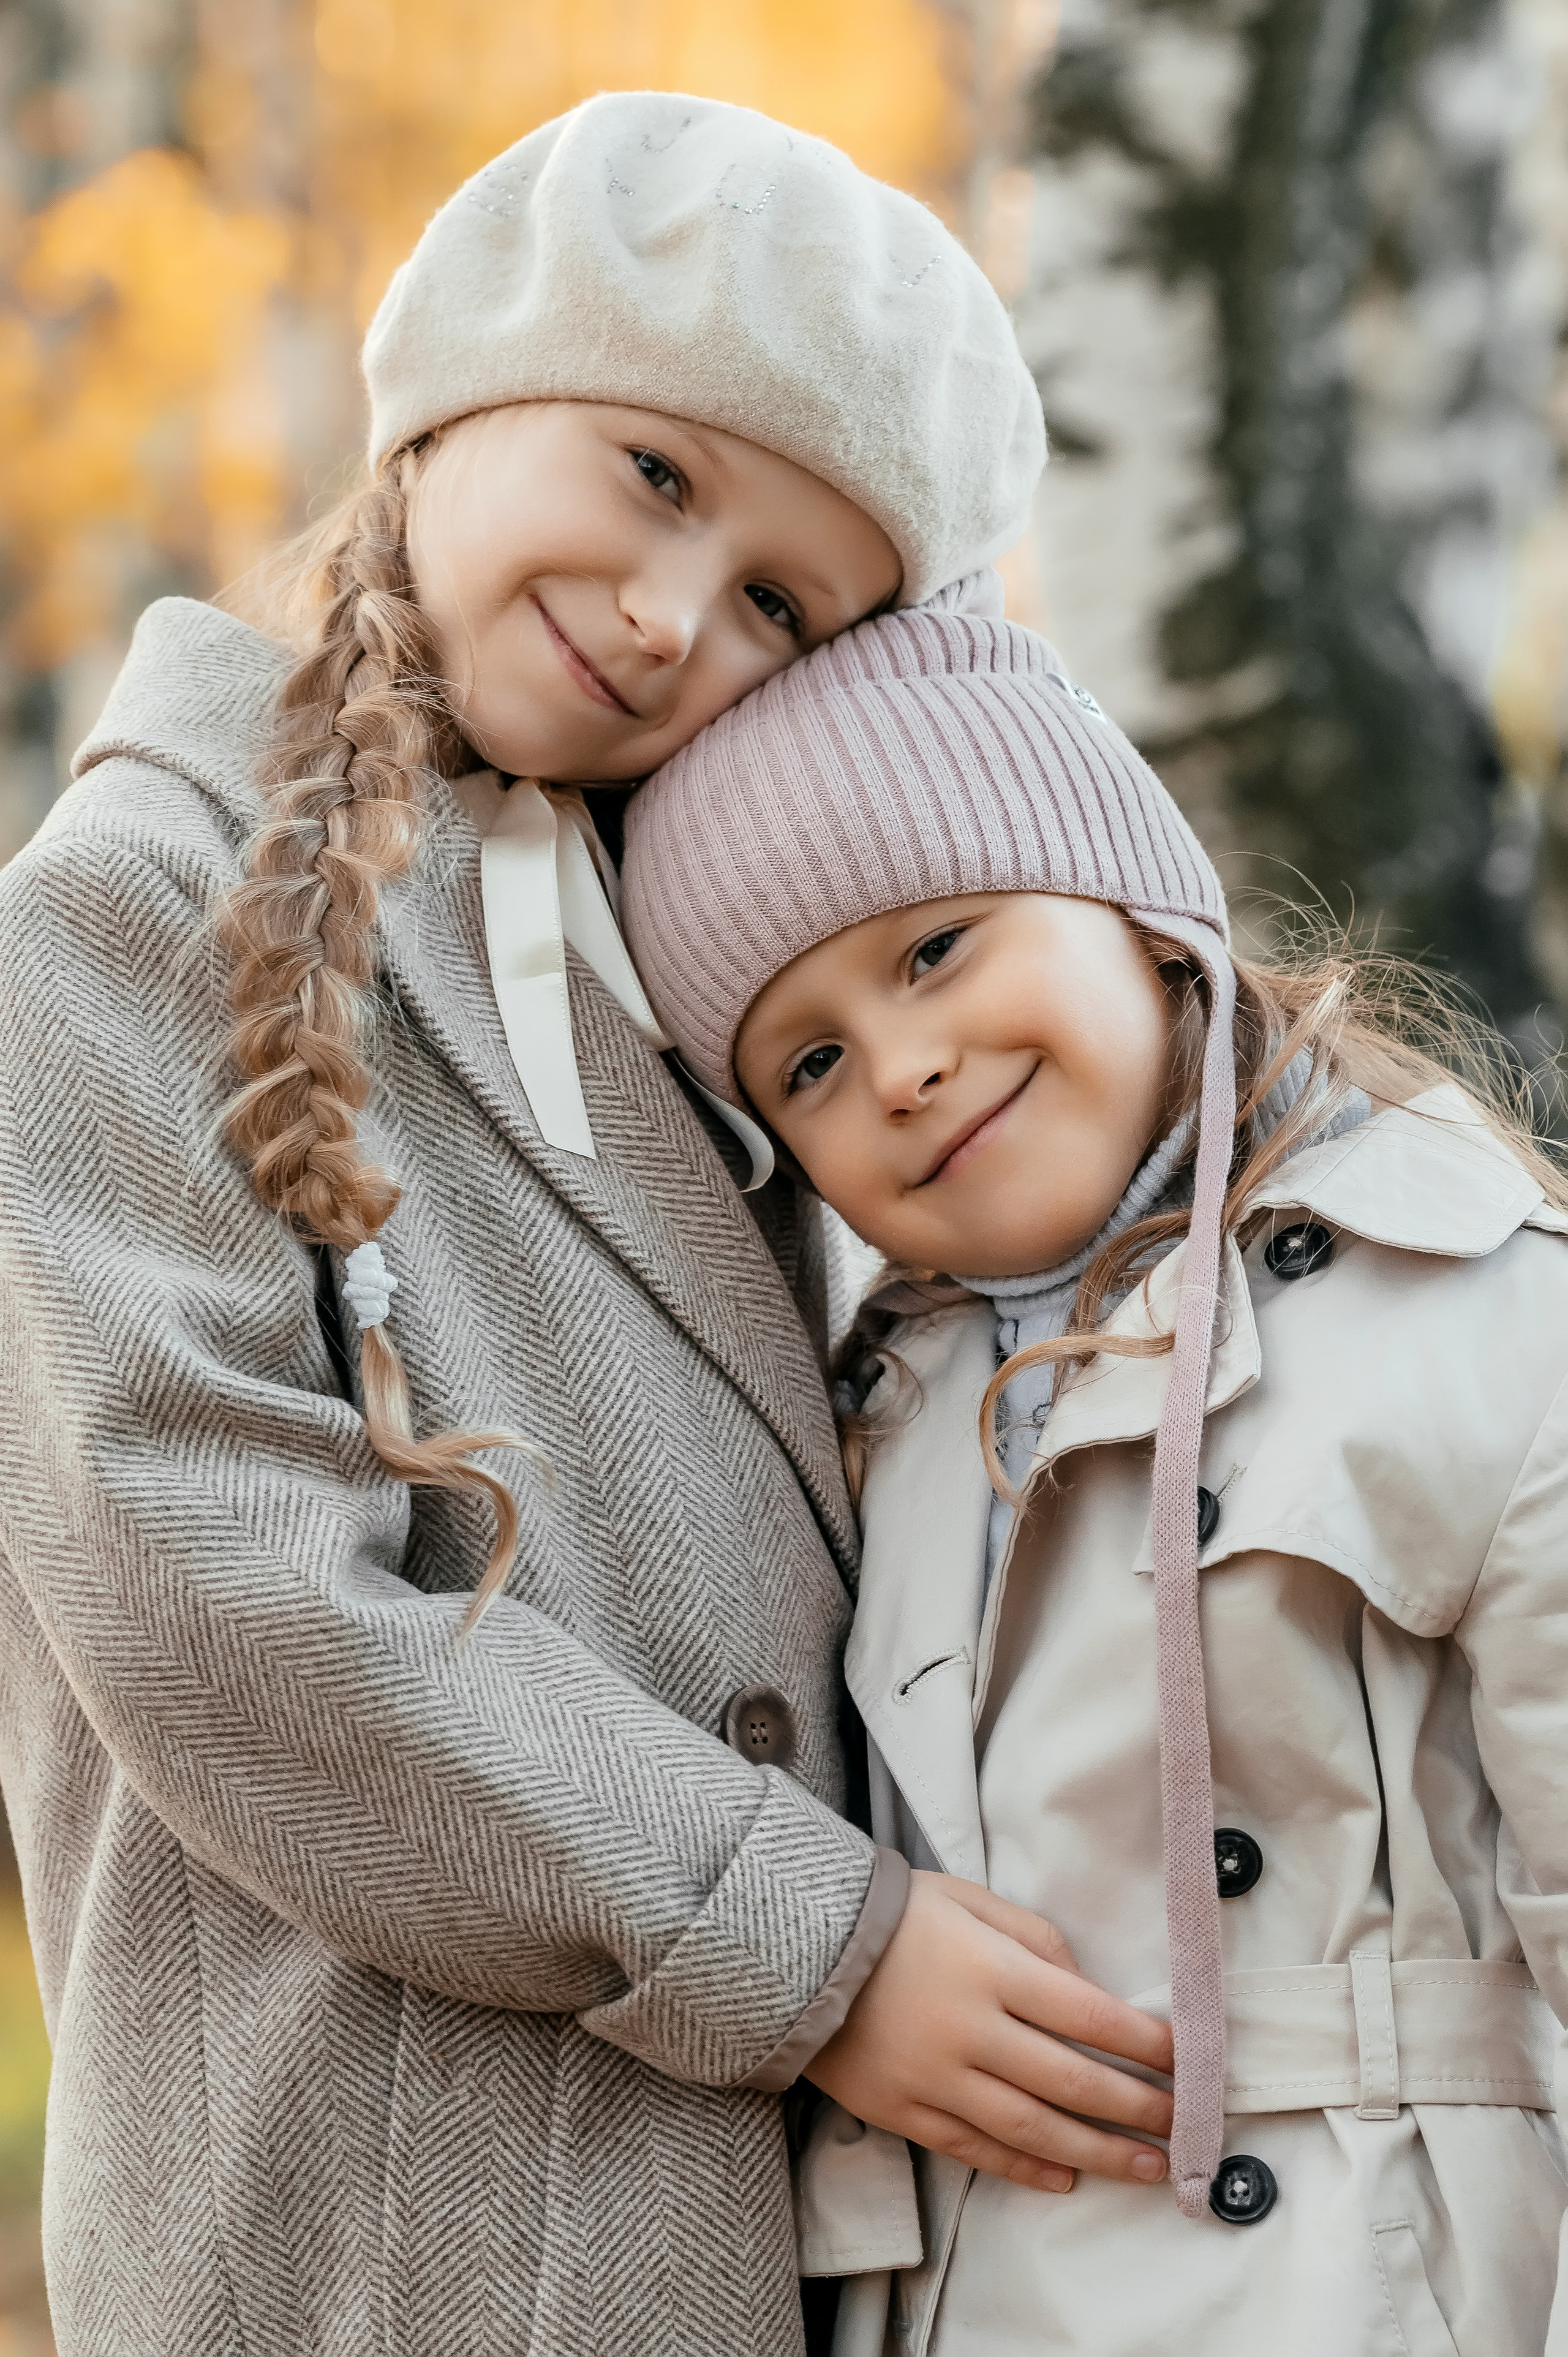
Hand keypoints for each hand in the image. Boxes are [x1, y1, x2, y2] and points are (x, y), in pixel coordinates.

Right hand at [804, 1870, 1173, 2194]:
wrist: (795, 1948)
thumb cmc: (894, 1915)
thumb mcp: (968, 1899)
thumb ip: (1033, 1937)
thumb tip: (1084, 1985)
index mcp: (990, 1969)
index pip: (1088, 2016)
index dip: (1145, 2044)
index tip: (1185, 2061)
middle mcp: (969, 2030)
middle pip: (1071, 2081)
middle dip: (1136, 2108)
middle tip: (1182, 2126)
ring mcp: (935, 2078)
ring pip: (1032, 2129)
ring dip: (1098, 2153)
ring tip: (1146, 2168)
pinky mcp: (904, 2111)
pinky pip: (975, 2149)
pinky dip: (1024, 2168)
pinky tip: (1065, 2178)